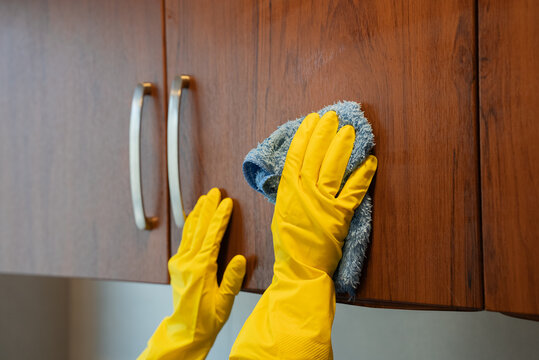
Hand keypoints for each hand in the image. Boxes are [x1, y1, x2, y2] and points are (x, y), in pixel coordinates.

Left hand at [138, 188, 245, 359]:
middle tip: (214, 192)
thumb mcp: (225, 301)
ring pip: (189, 231)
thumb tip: (242, 259)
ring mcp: (179, 262)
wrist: (187, 330)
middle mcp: (187, 262)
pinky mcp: (176, 265)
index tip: (227, 203)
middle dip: (208, 208)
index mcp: (201, 269)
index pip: (212, 236)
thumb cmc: (207, 318)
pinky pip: (184, 240)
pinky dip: (189, 226)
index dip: (221, 217)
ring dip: (198, 213)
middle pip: (199, 228)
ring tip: (204, 199)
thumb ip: (233, 279)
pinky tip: (192, 218)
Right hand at [231, 111, 376, 358]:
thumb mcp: (282, 211)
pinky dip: (363, 174)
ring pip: (333, 168)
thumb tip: (299, 171)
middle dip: (324, 133)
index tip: (312, 120)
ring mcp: (323, 204)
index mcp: (288, 191)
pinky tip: (370, 160)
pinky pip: (354, 190)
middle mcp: (304, 193)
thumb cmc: (289, 243)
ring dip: (342, 147)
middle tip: (333, 116)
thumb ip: (291, 190)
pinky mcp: (340, 216)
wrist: (299, 269)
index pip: (296, 155)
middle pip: (315, 156)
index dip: (305, 136)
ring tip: (349, 131)